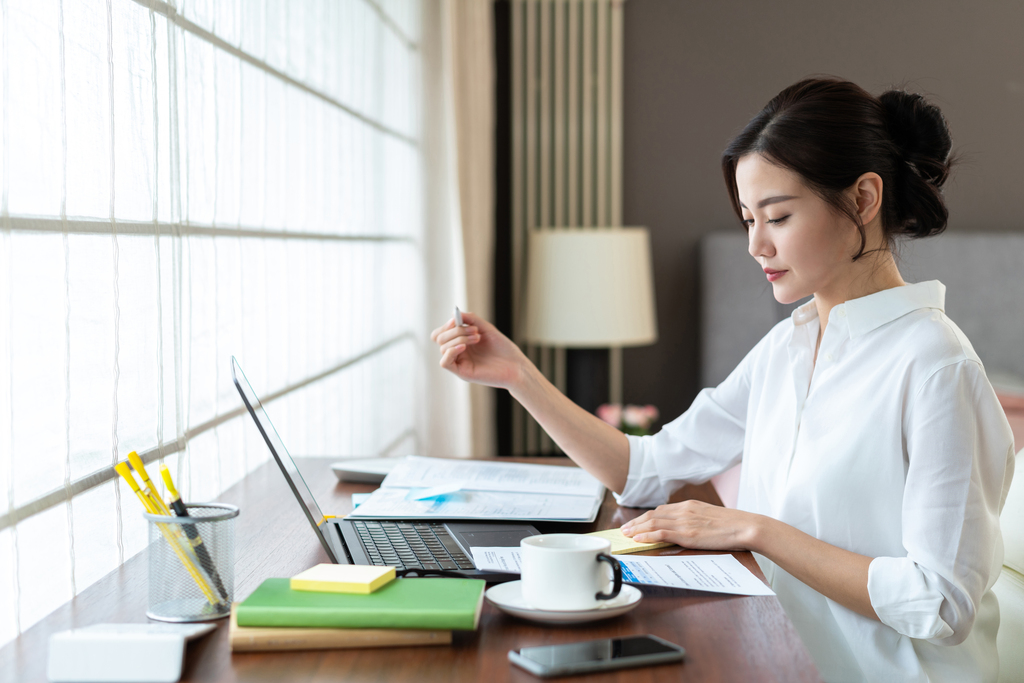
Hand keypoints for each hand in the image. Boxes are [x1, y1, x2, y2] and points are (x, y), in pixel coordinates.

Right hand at [430, 311, 531, 390]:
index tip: (458, 319)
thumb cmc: (503, 349)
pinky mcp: (462, 373)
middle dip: (455, 330)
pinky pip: (444, 362)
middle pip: (440, 338)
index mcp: (461, 342)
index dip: (446, 325)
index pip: (441, 333)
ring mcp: (460, 362)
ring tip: (477, 338)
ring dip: (459, 338)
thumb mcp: (486, 328)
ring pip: (443, 347)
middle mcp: (458, 352)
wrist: (516, 365)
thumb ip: (470, 319)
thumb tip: (454, 313)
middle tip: (475, 331)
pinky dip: (450, 351)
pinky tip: (463, 347)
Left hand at [619, 500, 762, 551]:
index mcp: (690, 505)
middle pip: (653, 514)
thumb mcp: (710, 517)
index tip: (636, 522)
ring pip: (653, 522)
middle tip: (624, 529)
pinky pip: (661, 533)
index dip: (645, 517)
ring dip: (637, 529)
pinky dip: (647, 535)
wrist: (746, 526)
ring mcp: (685, 522)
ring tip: (625, 534)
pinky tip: (637, 539)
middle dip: (636, 522)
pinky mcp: (688, 534)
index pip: (661, 510)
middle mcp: (684, 510)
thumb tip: (684, 527)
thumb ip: (694, 519)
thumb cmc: (732, 525)